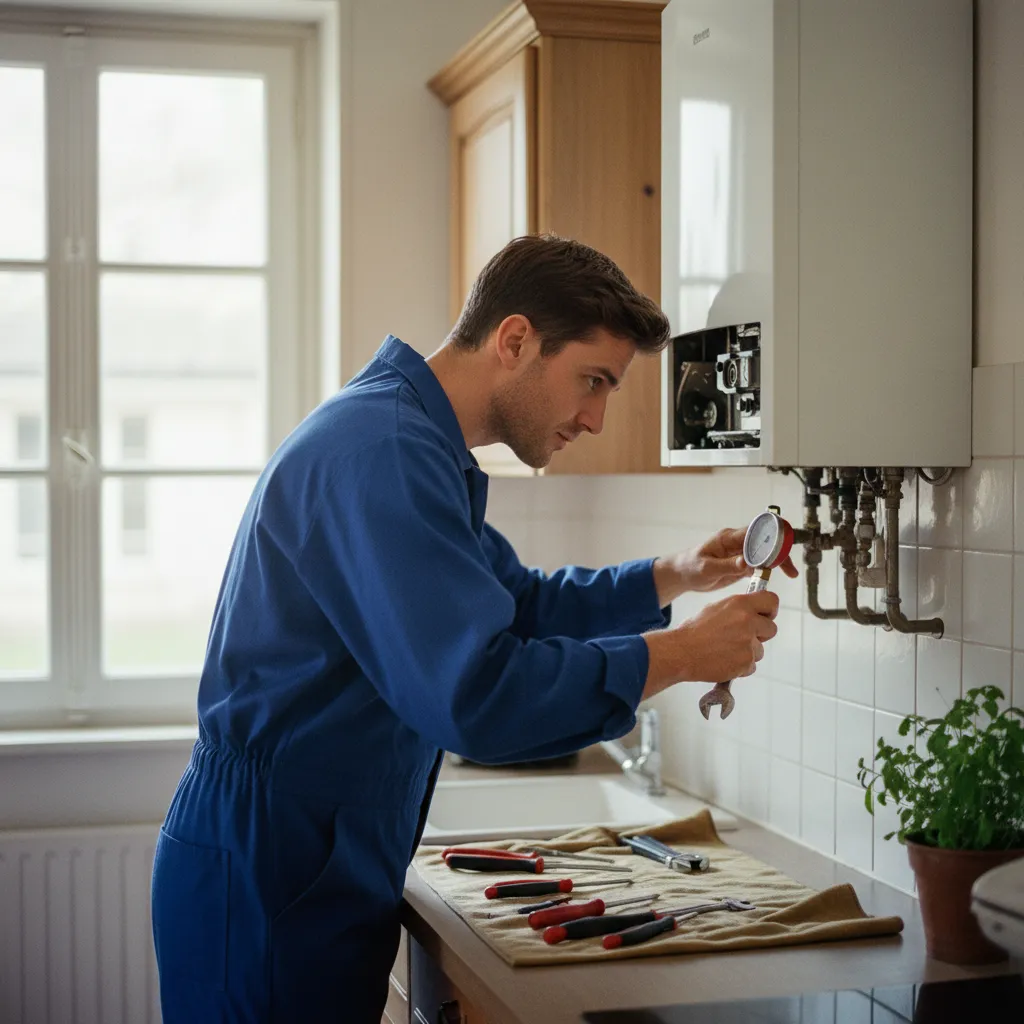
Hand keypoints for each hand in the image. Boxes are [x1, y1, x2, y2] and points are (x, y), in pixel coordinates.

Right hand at [642, 590, 779, 695]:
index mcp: (740, 604)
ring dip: (748, 652)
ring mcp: (748, 643)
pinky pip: (751, 665)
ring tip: (726, 651)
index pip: (772, 601)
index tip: (765, 616)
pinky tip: (724, 661)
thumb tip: (753, 611)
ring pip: (760, 650)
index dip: (770, 610)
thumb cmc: (694, 631)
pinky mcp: (746, 662)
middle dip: (760, 635)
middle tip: (742, 638)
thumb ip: (738, 609)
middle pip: (771, 628)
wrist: (681, 652)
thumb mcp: (716, 609)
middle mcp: (747, 621)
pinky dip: (740, 666)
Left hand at [655, 527, 798, 602]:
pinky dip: (770, 569)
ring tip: (791, 573)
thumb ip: (727, 566)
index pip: (754, 532)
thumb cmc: (690, 567)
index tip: (783, 545)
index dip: (771, 536)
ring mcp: (740, 552)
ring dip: (778, 561)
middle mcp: (736, 542)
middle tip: (790, 567)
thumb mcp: (707, 569)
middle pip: (764, 542)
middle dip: (779, 551)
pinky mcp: (741, 564)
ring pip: (765, 553)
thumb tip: (747, 563)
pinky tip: (780, 574)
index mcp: (728, 538)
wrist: (682, 575)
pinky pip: (760, 563)